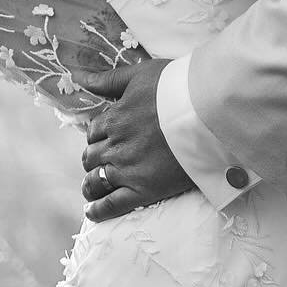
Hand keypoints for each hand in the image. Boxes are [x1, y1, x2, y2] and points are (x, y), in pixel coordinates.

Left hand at [80, 59, 193, 221]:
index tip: (108, 138)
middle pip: (91, 157)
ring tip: (93, 187)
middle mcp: (116, 146)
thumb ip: (108, 80)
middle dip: (95, 158)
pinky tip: (92, 212)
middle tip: (105, 160)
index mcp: (114, 119)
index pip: (93, 132)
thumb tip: (79, 78)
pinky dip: (99, 210)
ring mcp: (127, 170)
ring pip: (96, 181)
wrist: (207, 113)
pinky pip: (113, 205)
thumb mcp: (139, 75)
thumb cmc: (176, 88)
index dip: (99, 135)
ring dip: (92, 184)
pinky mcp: (143, 190)